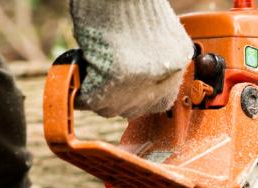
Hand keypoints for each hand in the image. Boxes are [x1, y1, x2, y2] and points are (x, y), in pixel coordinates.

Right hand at [71, 0, 192, 118]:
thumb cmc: (127, 0)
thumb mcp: (153, 33)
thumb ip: (150, 59)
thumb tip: (131, 82)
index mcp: (178, 58)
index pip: (162, 100)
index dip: (136, 99)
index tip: (121, 92)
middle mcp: (167, 70)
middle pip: (137, 108)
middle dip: (114, 99)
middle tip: (99, 83)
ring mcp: (145, 75)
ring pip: (113, 107)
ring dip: (97, 96)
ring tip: (88, 77)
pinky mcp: (118, 74)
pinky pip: (94, 97)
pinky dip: (81, 91)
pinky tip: (78, 77)